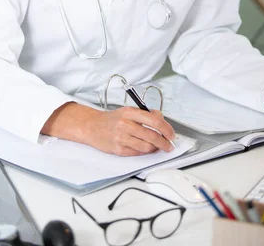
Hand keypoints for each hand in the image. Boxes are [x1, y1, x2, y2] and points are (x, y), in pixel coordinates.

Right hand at [41, 103, 175, 156]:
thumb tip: (162, 118)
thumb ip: (145, 114)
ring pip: (146, 147)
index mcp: (130, 112)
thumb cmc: (112, 119)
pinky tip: (146, 149)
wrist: (92, 126)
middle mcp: (125, 124)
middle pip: (152, 136)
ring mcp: (121, 138)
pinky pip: (137, 153)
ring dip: (155, 149)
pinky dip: (145, 152)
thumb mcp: (128, 111)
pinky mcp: (118, 149)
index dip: (167, 128)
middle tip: (169, 145)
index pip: (154, 120)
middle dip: (165, 142)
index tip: (172, 134)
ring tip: (157, 147)